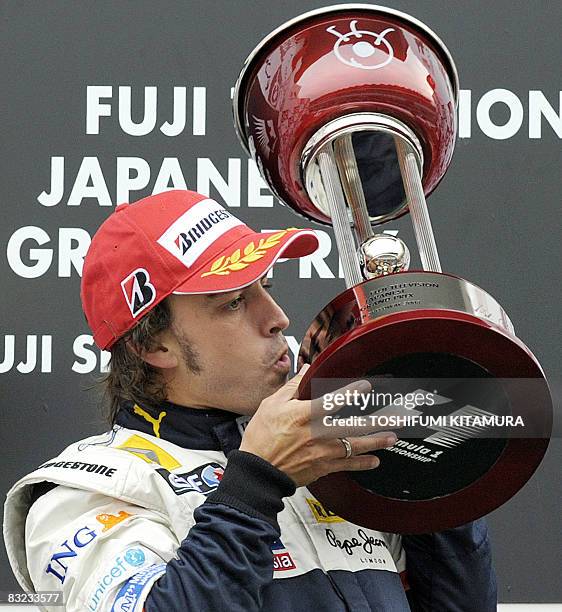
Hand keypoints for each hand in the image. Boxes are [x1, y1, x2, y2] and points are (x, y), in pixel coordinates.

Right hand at [239, 364, 396, 486]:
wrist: (258, 472)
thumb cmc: (261, 438)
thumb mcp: (271, 405)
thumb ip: (293, 386)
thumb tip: (306, 369)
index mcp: (304, 415)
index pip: (333, 401)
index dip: (352, 393)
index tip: (366, 386)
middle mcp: (317, 434)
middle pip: (354, 426)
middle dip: (377, 422)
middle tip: (396, 418)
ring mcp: (322, 452)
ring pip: (355, 447)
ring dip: (376, 442)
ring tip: (392, 437)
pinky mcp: (323, 467)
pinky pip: (348, 465)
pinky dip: (363, 464)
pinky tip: (375, 461)